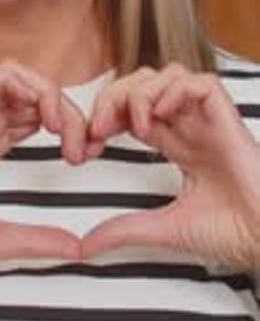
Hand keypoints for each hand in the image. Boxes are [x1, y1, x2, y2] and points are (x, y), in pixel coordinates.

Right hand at [0, 61, 84, 264]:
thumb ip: (36, 240)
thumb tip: (77, 249)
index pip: (36, 116)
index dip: (67, 127)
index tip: (82, 158)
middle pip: (33, 93)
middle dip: (67, 110)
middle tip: (81, 145)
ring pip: (15, 75)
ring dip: (46, 91)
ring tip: (60, 124)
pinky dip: (19, 82)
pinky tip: (38, 112)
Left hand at [81, 64, 259, 268]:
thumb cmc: (233, 234)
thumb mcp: (163, 228)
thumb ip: (125, 230)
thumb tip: (87, 245)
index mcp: (180, 146)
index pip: (137, 111)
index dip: (110, 115)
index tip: (92, 140)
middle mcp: (193, 129)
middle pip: (148, 84)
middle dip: (116, 97)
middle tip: (100, 127)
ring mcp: (210, 122)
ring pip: (171, 75)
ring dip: (143, 92)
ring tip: (136, 124)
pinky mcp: (228, 120)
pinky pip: (202, 83)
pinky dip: (175, 91)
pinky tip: (162, 117)